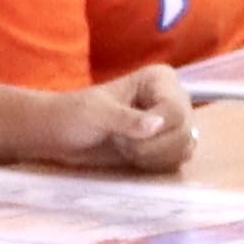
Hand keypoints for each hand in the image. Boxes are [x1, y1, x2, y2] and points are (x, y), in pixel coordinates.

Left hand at [32, 69, 197, 173]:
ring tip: (125, 147)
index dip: (156, 128)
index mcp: (159, 80)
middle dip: (151, 145)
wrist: (59, 135)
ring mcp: (171, 122)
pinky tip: (134, 157)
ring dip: (152, 156)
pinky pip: (177, 160)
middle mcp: (172, 97)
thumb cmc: (74, 115)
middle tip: (121, 141)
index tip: (123, 133)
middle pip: (184, 130)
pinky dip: (156, 164)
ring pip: (183, 147)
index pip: (176, 108)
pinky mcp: (166, 144)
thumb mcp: (97, 113)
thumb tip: (155, 125)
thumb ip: (126, 120)